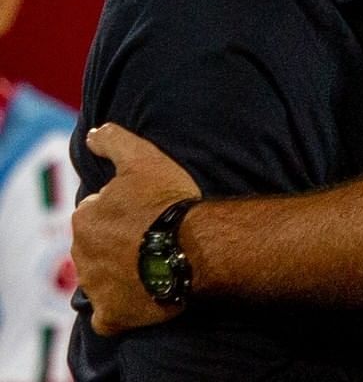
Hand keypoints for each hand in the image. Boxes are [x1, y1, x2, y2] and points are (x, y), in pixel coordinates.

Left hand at [72, 123, 200, 336]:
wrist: (194, 248)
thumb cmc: (168, 200)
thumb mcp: (143, 157)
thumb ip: (113, 141)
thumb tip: (92, 134)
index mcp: (85, 216)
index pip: (98, 210)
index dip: (124, 208)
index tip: (146, 208)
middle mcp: (81, 253)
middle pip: (97, 244)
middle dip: (117, 240)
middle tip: (151, 234)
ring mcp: (95, 287)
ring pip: (101, 277)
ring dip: (119, 271)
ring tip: (153, 261)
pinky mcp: (110, 315)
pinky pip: (107, 314)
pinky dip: (119, 307)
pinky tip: (141, 295)